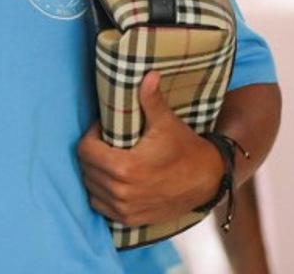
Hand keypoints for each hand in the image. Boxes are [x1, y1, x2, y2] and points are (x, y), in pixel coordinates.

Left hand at [77, 71, 224, 225]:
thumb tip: (148, 74)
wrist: (208, 180)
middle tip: (106, 141)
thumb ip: (151, 99)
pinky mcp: (130, 219)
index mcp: (125, 168)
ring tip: (109, 159)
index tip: (104, 129)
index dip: (91, 135)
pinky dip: (102, 193)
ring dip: (95, 172)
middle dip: (93, 152)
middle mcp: (121, 192)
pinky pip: (100, 206)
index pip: (85, 150)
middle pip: (86, 168)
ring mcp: (124, 209)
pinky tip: (113, 179)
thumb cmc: (185, 149)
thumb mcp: (166, 122)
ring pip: (90, 187)